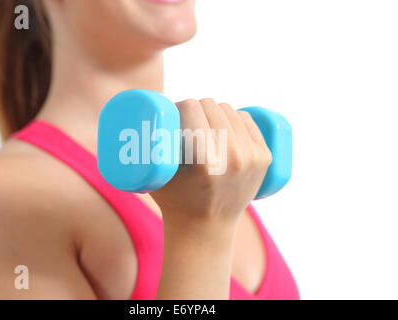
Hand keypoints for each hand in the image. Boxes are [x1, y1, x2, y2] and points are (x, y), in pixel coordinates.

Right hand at [152, 98, 271, 227]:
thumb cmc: (173, 200)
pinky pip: (248, 120)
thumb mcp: (155, 176)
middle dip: (196, 107)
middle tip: (186, 120)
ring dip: (215, 110)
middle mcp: (234, 157)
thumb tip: (138, 112)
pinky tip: (225, 123)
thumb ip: (144, 149)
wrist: (206, 229)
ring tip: (203, 123)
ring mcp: (252, 157)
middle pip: (212, 106)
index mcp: (206, 161)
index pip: (192, 107)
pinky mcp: (264, 158)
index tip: (173, 113)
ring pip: (230, 110)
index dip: (180, 105)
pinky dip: (235, 117)